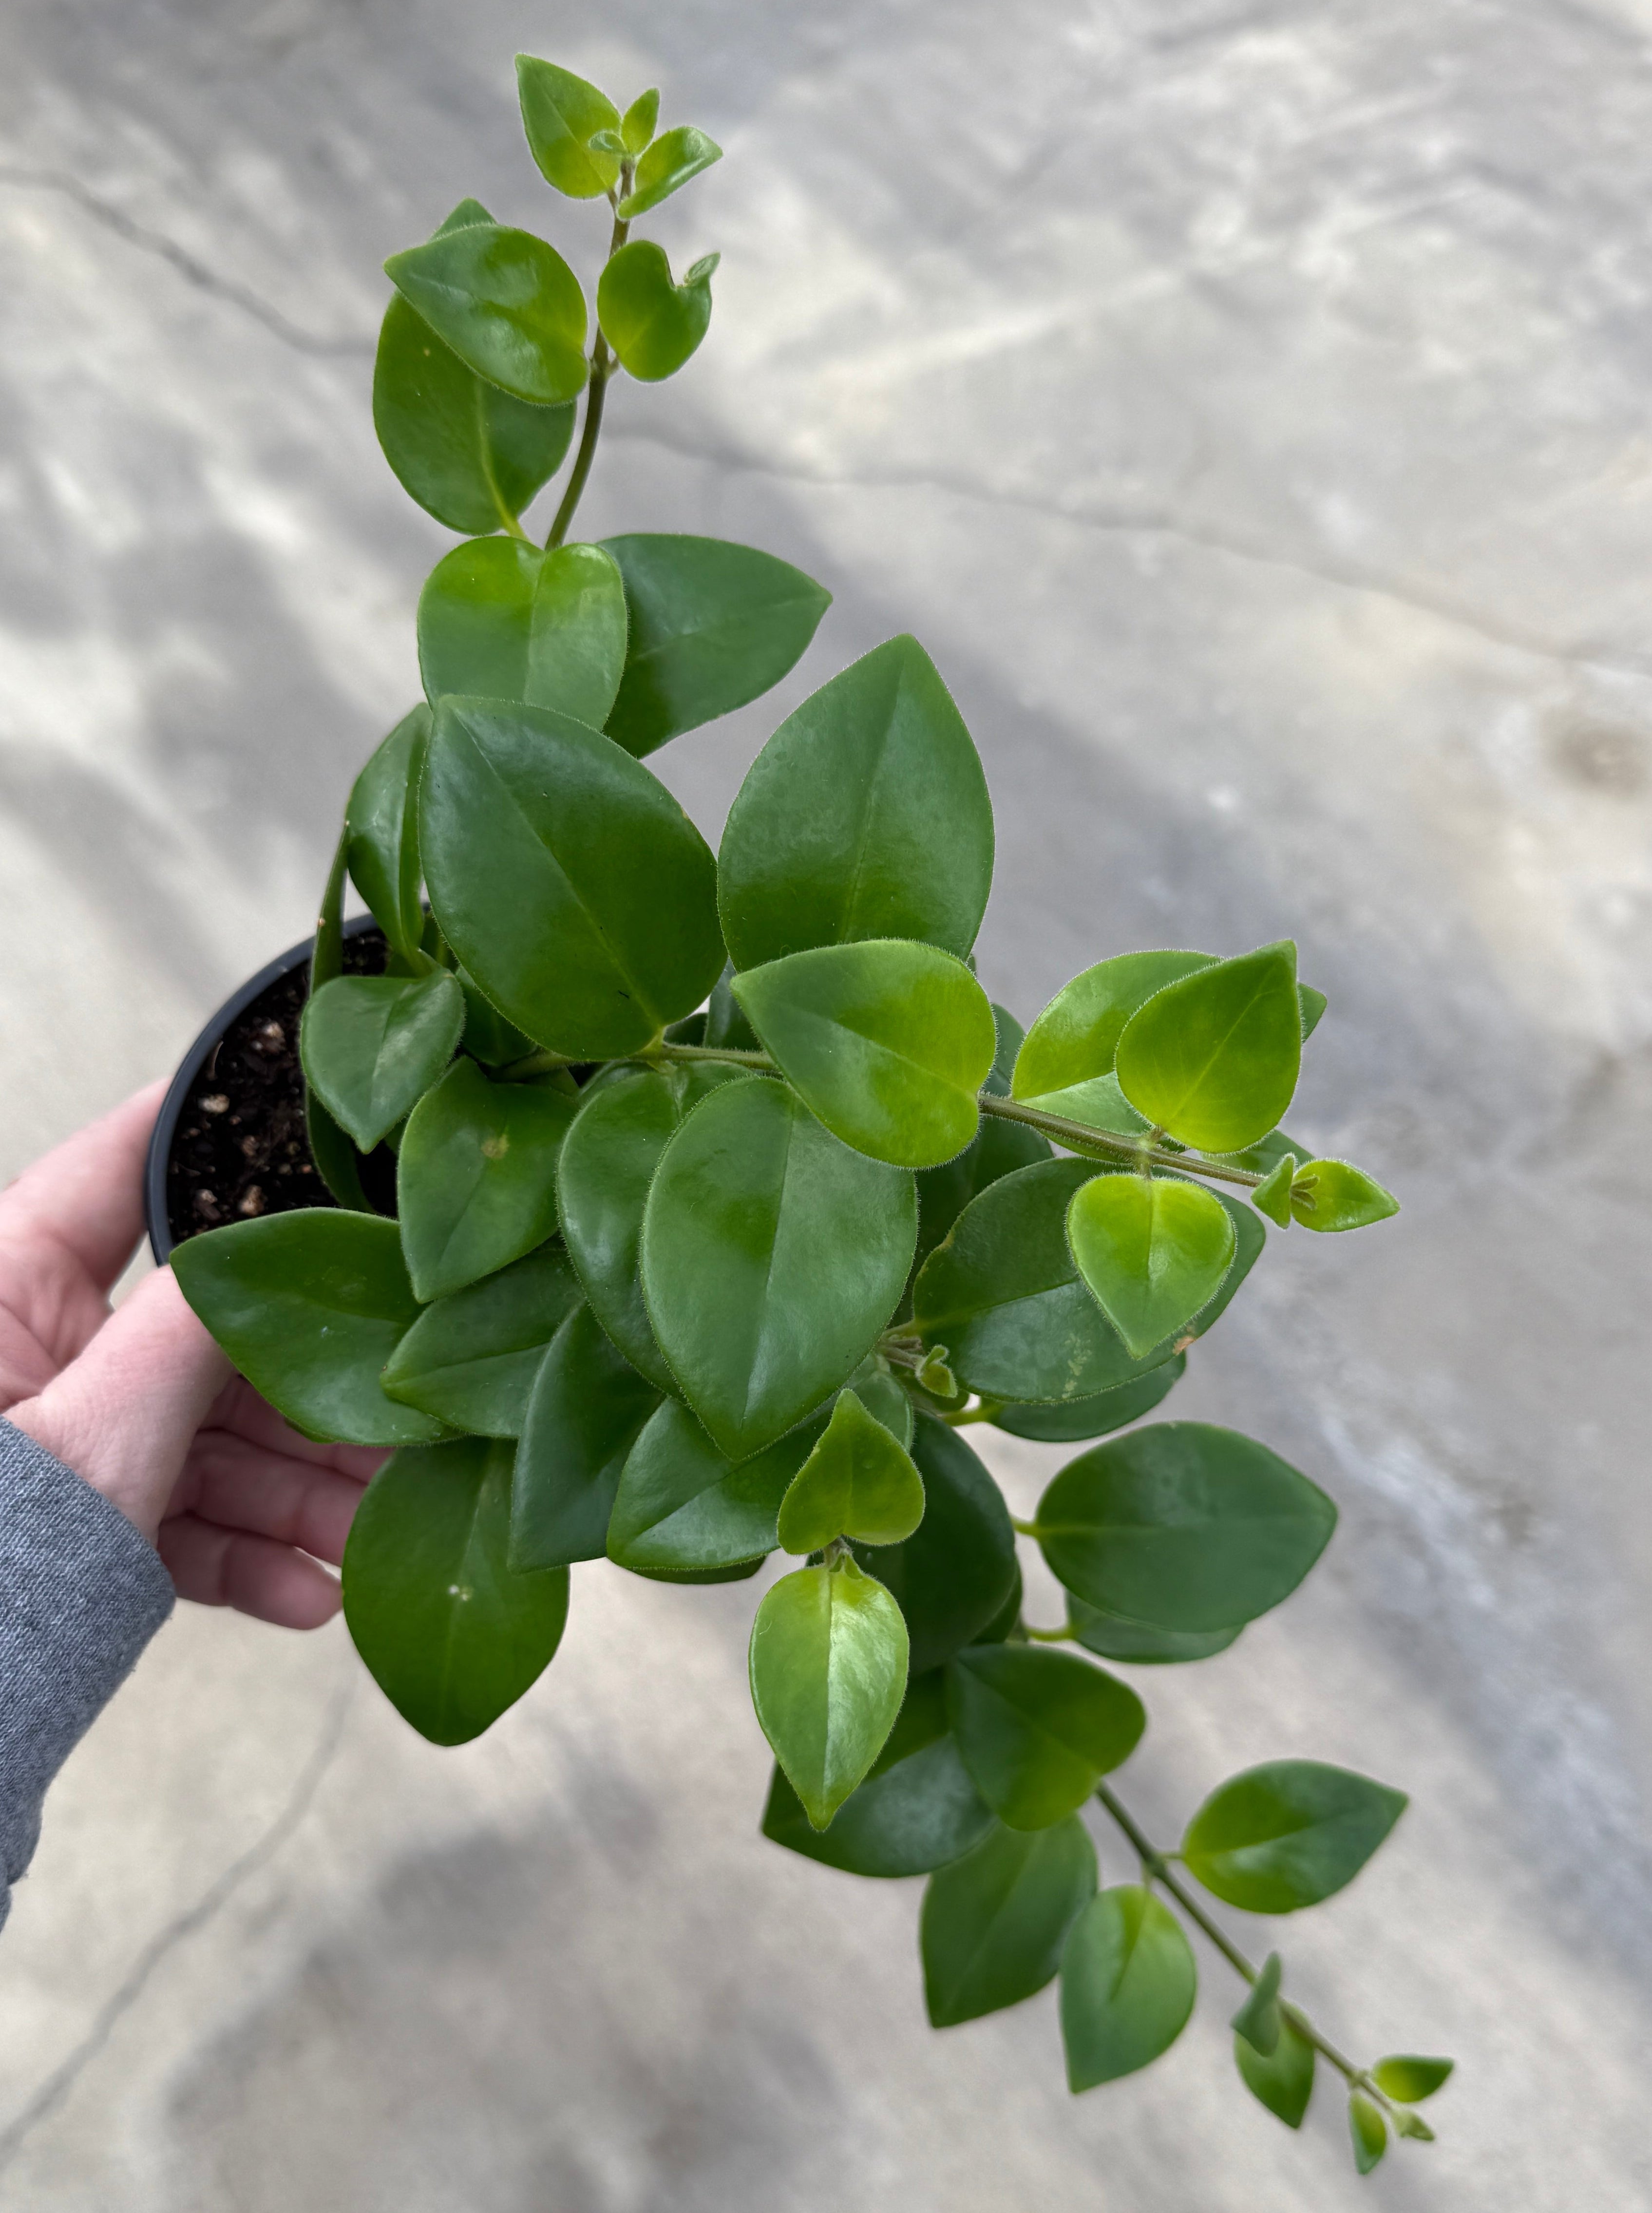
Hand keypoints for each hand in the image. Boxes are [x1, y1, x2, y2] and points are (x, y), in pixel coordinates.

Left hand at [0, 1085, 381, 1627]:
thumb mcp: (93, 1435)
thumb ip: (196, 1334)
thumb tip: (286, 1247)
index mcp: (8, 1282)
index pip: (121, 1168)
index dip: (221, 1137)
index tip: (326, 1126)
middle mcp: (38, 1345)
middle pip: (204, 1333)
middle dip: (309, 1391)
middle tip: (406, 1417)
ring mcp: (66, 1433)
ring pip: (209, 1436)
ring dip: (299, 1493)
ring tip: (375, 1533)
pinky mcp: (84, 1517)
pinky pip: (180, 1520)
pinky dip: (247, 1558)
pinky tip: (312, 1593)